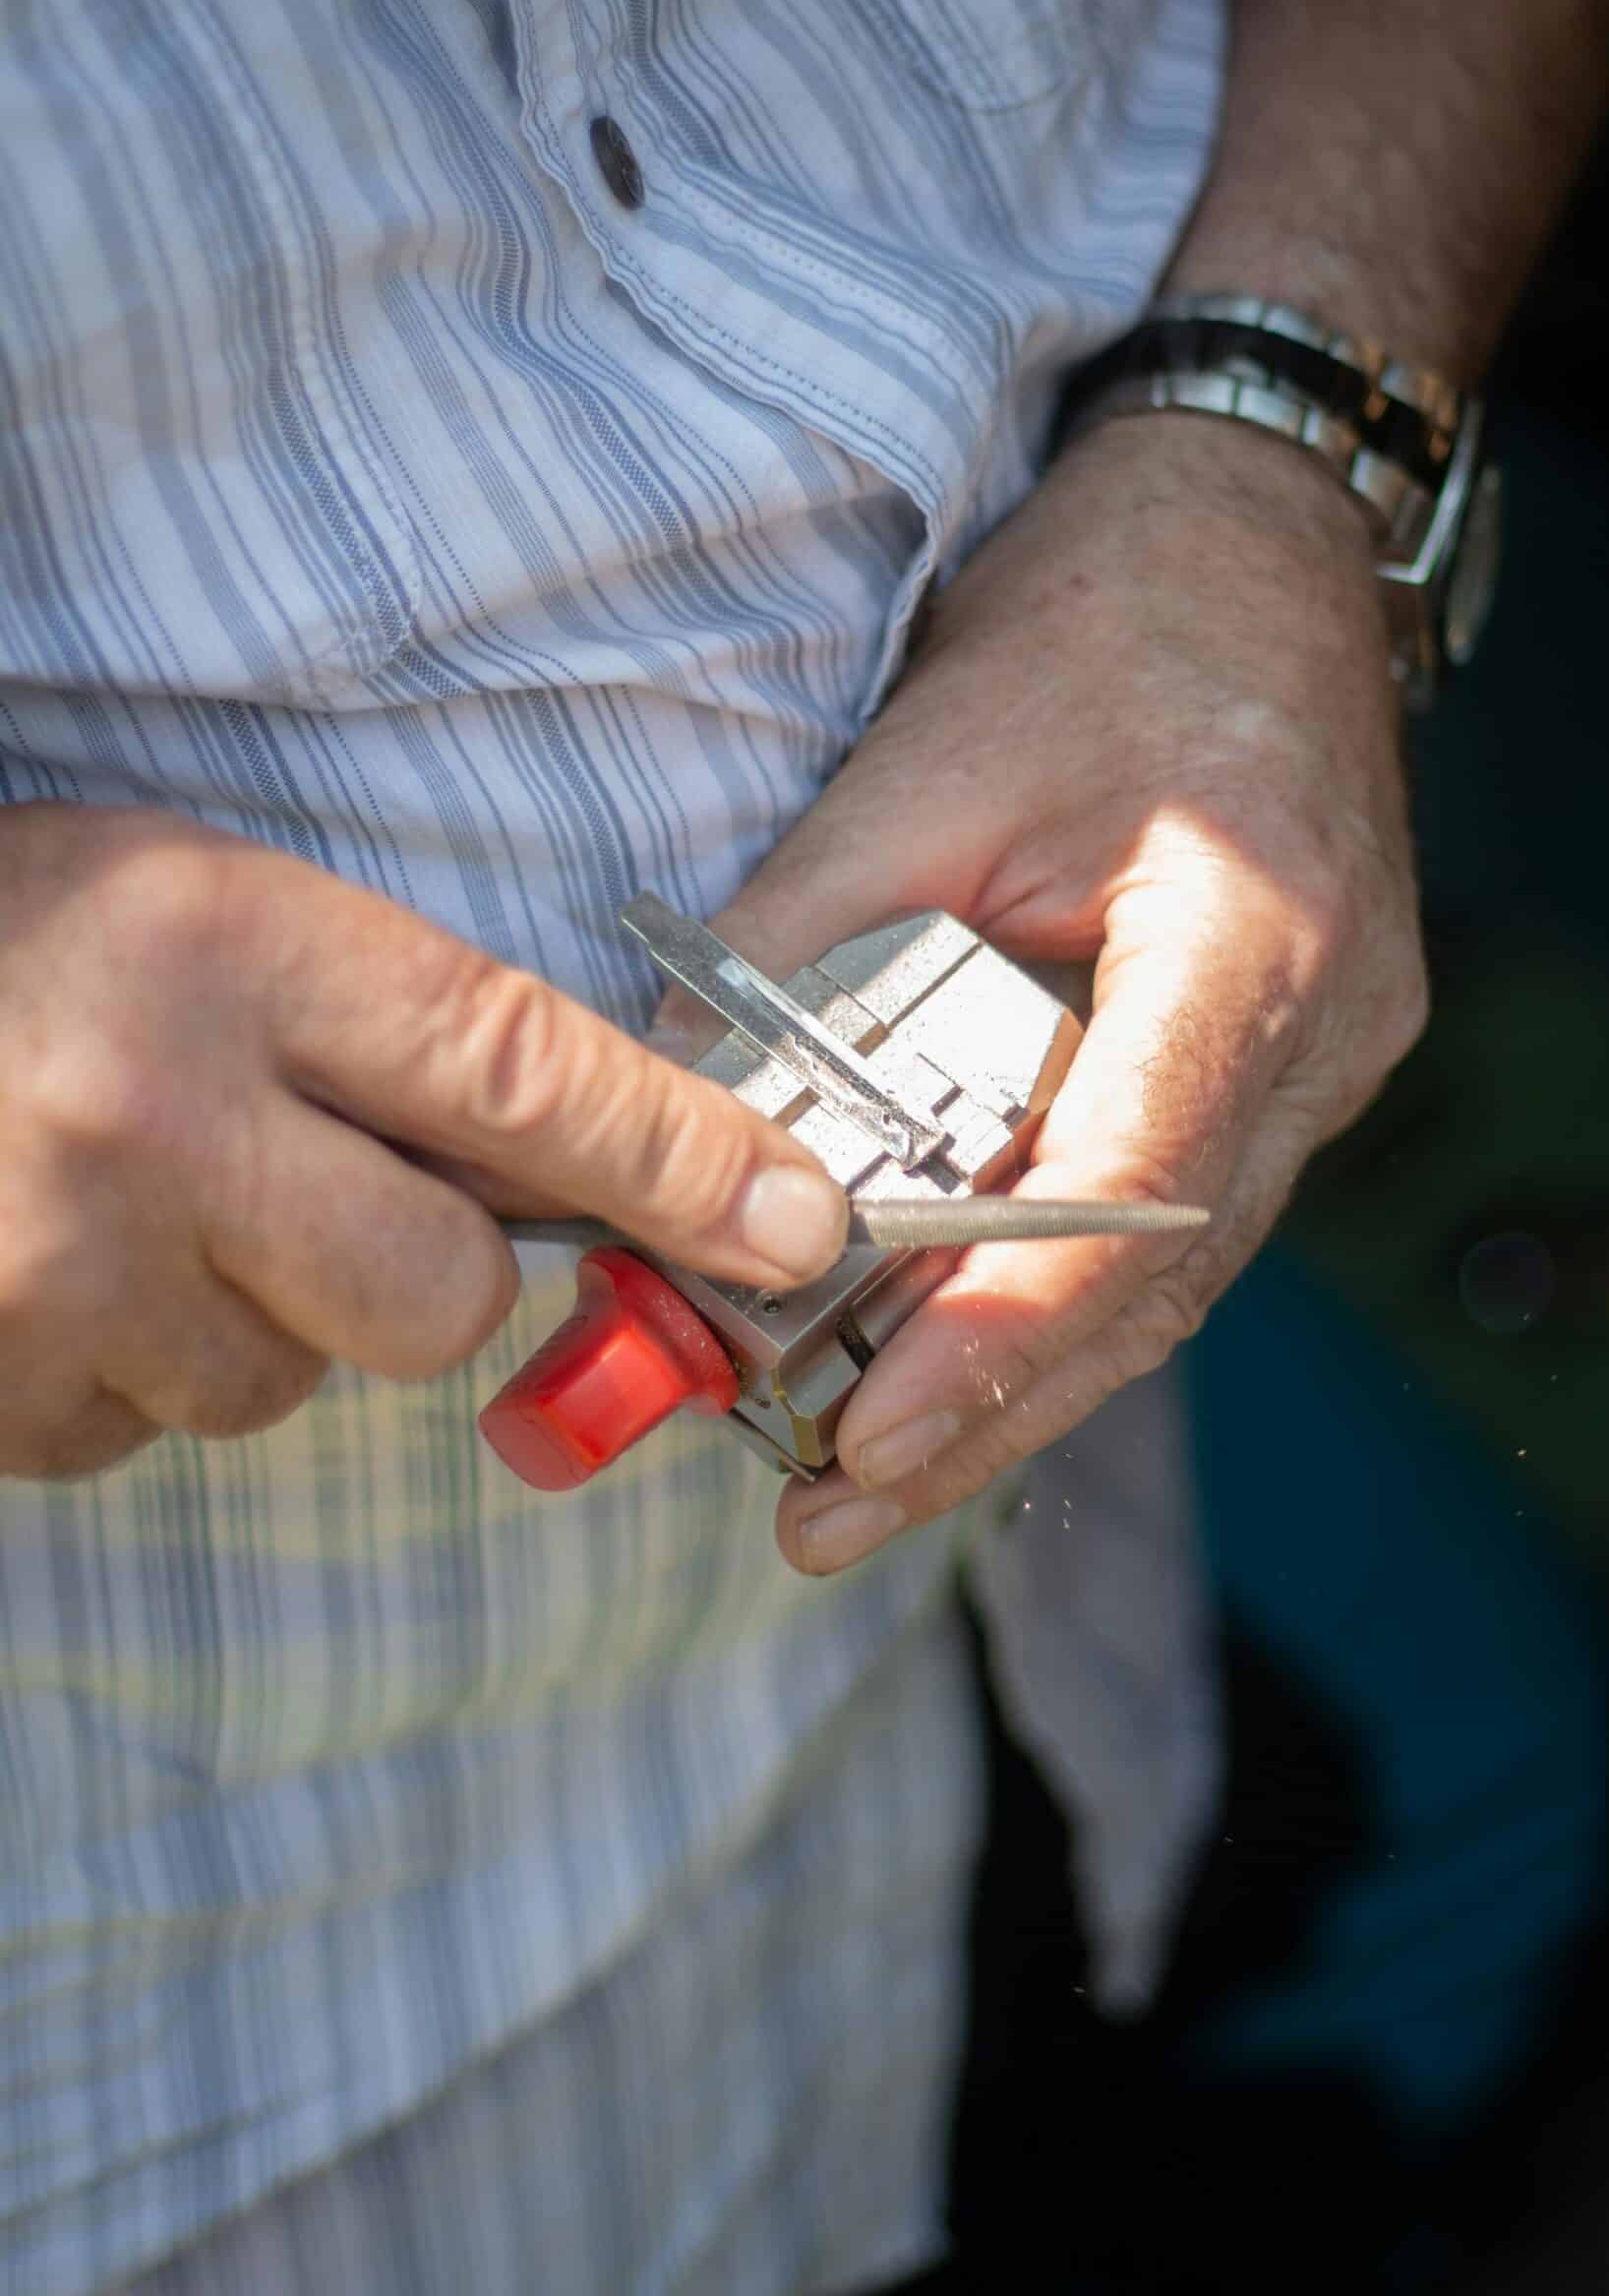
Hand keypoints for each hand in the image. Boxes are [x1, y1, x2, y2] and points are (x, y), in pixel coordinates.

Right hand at [0, 807, 847, 1478]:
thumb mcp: (193, 907)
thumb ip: (388, 1032)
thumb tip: (607, 1179)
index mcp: (221, 944)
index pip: (521, 1070)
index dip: (677, 1159)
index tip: (799, 1223)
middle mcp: (149, 1116)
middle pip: (434, 1295)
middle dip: (403, 1267)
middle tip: (295, 1182)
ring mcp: (53, 1275)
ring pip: (282, 1380)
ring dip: (238, 1315)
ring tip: (115, 1198)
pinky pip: (142, 1433)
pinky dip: (121, 1368)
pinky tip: (36, 1264)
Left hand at [662, 415, 1428, 1574]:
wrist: (1254, 546)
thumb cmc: (1110, 620)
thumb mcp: (933, 755)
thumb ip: (805, 937)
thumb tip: (660, 1097)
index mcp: (1257, 940)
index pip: (1133, 1192)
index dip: (1000, 1339)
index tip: (869, 1442)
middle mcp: (1324, 1036)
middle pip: (1154, 1282)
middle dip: (987, 1411)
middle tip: (830, 1507)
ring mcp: (1324, 1066)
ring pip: (1163, 1277)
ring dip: (1012, 1375)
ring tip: (860, 1467)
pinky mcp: (1280, 1071)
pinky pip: (1160, 1216)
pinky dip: (1047, 1291)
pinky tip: (944, 1349)